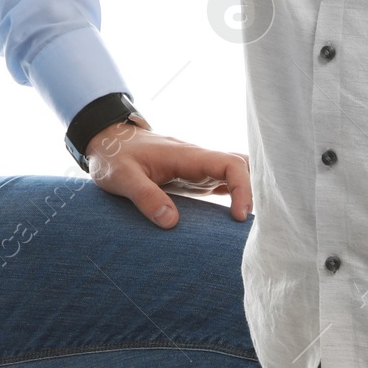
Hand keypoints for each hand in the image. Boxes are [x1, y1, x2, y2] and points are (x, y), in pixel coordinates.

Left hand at [84, 119, 251, 227]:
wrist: (107, 141)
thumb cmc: (114, 156)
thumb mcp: (122, 177)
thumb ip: (145, 196)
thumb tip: (171, 222)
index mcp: (187, 155)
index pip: (230, 164)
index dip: (244, 188)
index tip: (239, 217)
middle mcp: (199, 160)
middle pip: (243, 166)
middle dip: (258, 189)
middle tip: (259, 223)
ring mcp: (199, 169)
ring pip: (237, 174)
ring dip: (250, 193)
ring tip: (255, 226)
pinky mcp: (195, 180)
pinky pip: (225, 184)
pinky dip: (238, 197)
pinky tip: (240, 219)